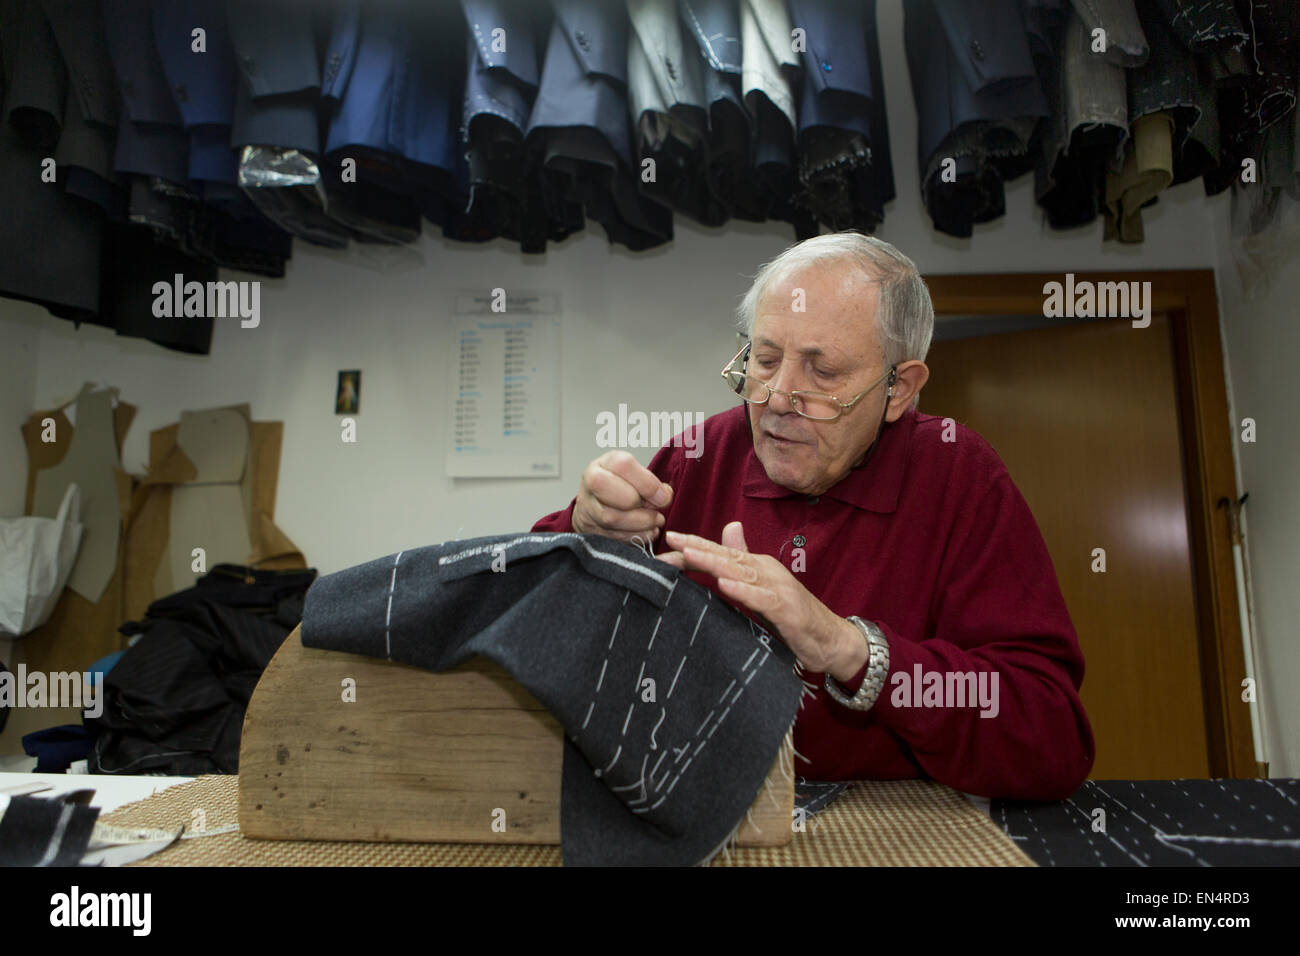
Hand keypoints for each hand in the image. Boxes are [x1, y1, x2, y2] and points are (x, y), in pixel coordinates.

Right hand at [571, 451, 672, 542]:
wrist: (593, 501)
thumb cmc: (620, 484)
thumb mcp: (636, 475)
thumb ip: (652, 483)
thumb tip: (665, 496)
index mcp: (607, 462)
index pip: (625, 466)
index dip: (648, 484)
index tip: (663, 498)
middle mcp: (592, 480)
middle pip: (617, 494)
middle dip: (643, 508)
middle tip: (657, 512)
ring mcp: (587, 505)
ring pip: (613, 518)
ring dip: (640, 525)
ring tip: (654, 522)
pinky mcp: (588, 526)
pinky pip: (613, 535)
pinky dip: (634, 536)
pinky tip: (646, 532)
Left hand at [655, 522, 867, 679]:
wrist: (830, 640)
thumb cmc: (793, 616)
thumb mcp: (764, 589)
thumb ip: (744, 564)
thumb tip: (730, 528)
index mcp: (759, 567)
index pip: (723, 552)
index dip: (697, 545)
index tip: (670, 537)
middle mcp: (767, 571)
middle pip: (728, 557)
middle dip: (699, 548)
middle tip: (672, 540)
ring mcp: (778, 588)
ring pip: (741, 572)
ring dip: (715, 562)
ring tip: (690, 555)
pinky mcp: (787, 609)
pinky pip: (761, 598)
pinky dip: (743, 591)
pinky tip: (725, 585)